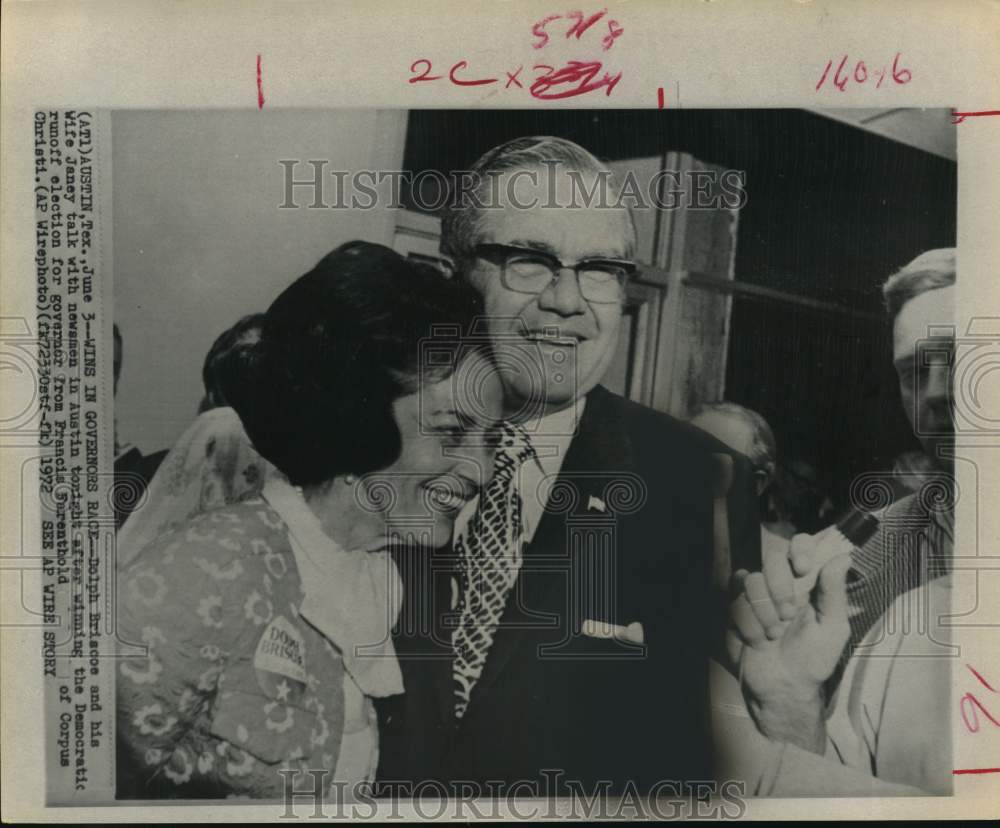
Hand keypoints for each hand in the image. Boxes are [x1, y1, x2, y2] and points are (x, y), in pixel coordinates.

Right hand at [725, 548, 851, 753]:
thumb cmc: (813, 659)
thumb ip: (834, 592)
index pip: (799, 543)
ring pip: (750, 579)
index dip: (798, 547)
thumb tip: (843, 556)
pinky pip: (735, 602)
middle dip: (781, 587)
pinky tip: (757, 640)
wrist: (782, 687)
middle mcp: (777, 581)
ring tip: (774, 634)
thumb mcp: (833, 628)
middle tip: (789, 615)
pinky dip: (749, 625)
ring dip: (765, 613)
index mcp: (805, 581)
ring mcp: (753, 594)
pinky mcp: (733, 609)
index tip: (802, 568)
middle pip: (771, 556)